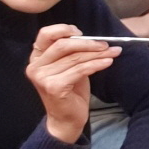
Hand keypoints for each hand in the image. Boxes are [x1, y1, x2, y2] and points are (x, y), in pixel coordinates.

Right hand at [27, 25, 120, 142]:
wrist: (66, 119)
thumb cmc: (70, 92)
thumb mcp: (69, 67)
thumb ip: (72, 53)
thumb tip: (94, 39)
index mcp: (36, 58)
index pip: (45, 34)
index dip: (64, 29)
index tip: (82, 32)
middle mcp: (35, 66)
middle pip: (63, 44)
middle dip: (87, 42)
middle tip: (105, 44)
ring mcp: (43, 77)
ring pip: (75, 58)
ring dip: (97, 53)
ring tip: (113, 52)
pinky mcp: (54, 86)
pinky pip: (80, 70)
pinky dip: (96, 64)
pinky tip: (108, 62)